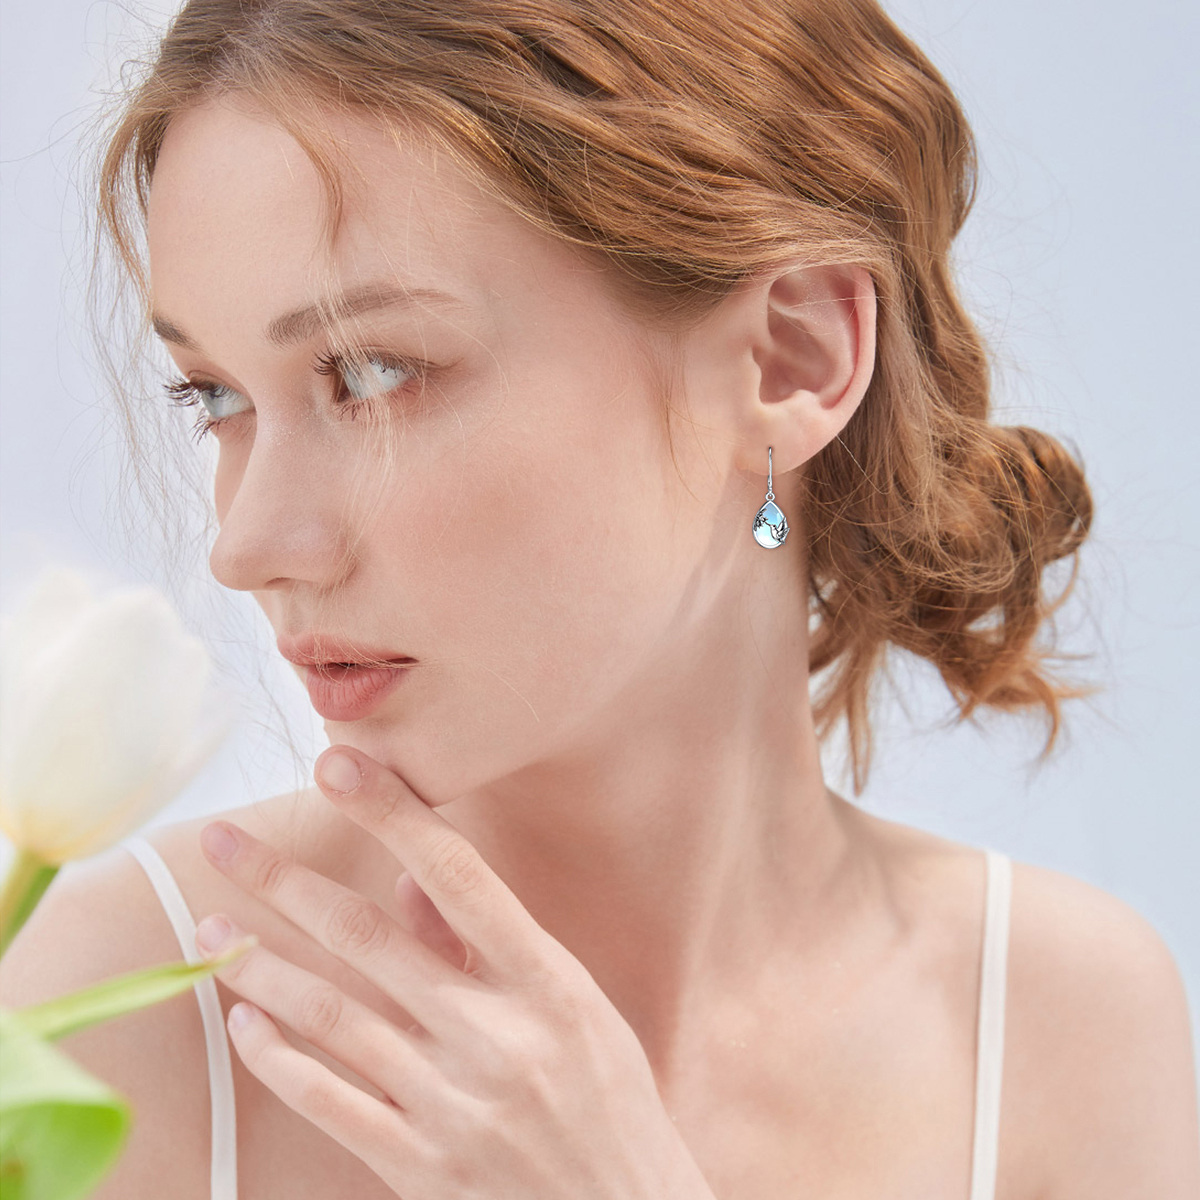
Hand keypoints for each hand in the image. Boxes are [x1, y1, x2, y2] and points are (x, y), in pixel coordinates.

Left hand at [193, 746, 716, 1199]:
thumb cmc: (612, 1103)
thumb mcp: (577, 1007)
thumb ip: (493, 944)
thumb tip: (407, 878)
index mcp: (547, 982)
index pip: (457, 874)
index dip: (392, 814)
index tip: (337, 764)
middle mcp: (496, 1033)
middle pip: (367, 936)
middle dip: (283, 882)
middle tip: (221, 842)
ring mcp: (453, 1103)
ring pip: (331, 1015)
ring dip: (260, 966)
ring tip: (207, 929)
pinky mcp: (420, 1166)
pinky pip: (330, 1101)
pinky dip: (278, 1059)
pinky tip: (243, 1022)